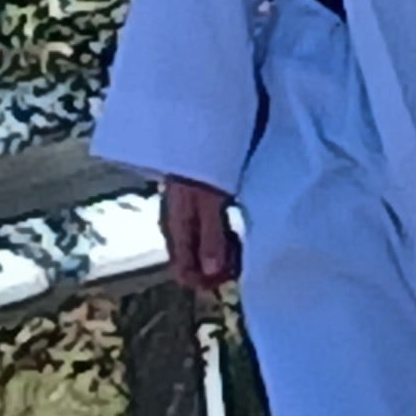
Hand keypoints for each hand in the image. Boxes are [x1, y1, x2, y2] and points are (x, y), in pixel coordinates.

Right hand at [161, 176, 239, 296]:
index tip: (228, 274)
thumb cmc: (200, 168)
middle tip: (239, 257)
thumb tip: (212, 272)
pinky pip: (207, 231)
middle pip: (194, 263)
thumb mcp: (210, 203)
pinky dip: (222, 235)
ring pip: (201, 248)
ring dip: (221, 252)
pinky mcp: (197, 203)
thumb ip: (212, 237)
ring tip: (239, 240)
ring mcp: (186, 215)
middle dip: (216, 268)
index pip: (183, 272)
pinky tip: (234, 224)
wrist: (192, 134)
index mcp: (177, 229)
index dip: (206, 282)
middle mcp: (178, 226)